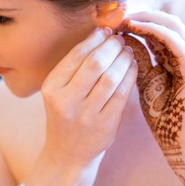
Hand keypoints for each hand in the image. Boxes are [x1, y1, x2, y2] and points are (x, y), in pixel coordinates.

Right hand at [40, 27, 137, 171]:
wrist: (68, 154)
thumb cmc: (66, 115)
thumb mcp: (59, 91)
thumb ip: (74, 67)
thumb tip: (100, 34)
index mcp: (51, 88)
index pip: (76, 56)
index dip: (94, 39)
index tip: (106, 31)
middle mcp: (66, 102)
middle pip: (95, 64)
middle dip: (111, 47)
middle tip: (120, 39)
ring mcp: (87, 115)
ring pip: (111, 78)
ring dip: (123, 60)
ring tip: (128, 51)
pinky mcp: (105, 126)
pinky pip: (122, 95)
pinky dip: (130, 76)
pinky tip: (132, 67)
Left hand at [120, 11, 184, 185]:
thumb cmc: (164, 119)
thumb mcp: (146, 87)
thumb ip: (137, 67)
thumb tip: (119, 49)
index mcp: (173, 59)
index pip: (156, 30)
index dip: (136, 22)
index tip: (113, 21)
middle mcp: (184, 55)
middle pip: (165, 21)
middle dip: (141, 15)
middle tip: (118, 13)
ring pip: (172, 25)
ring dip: (148, 18)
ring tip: (126, 16)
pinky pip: (175, 41)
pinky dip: (156, 31)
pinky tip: (137, 28)